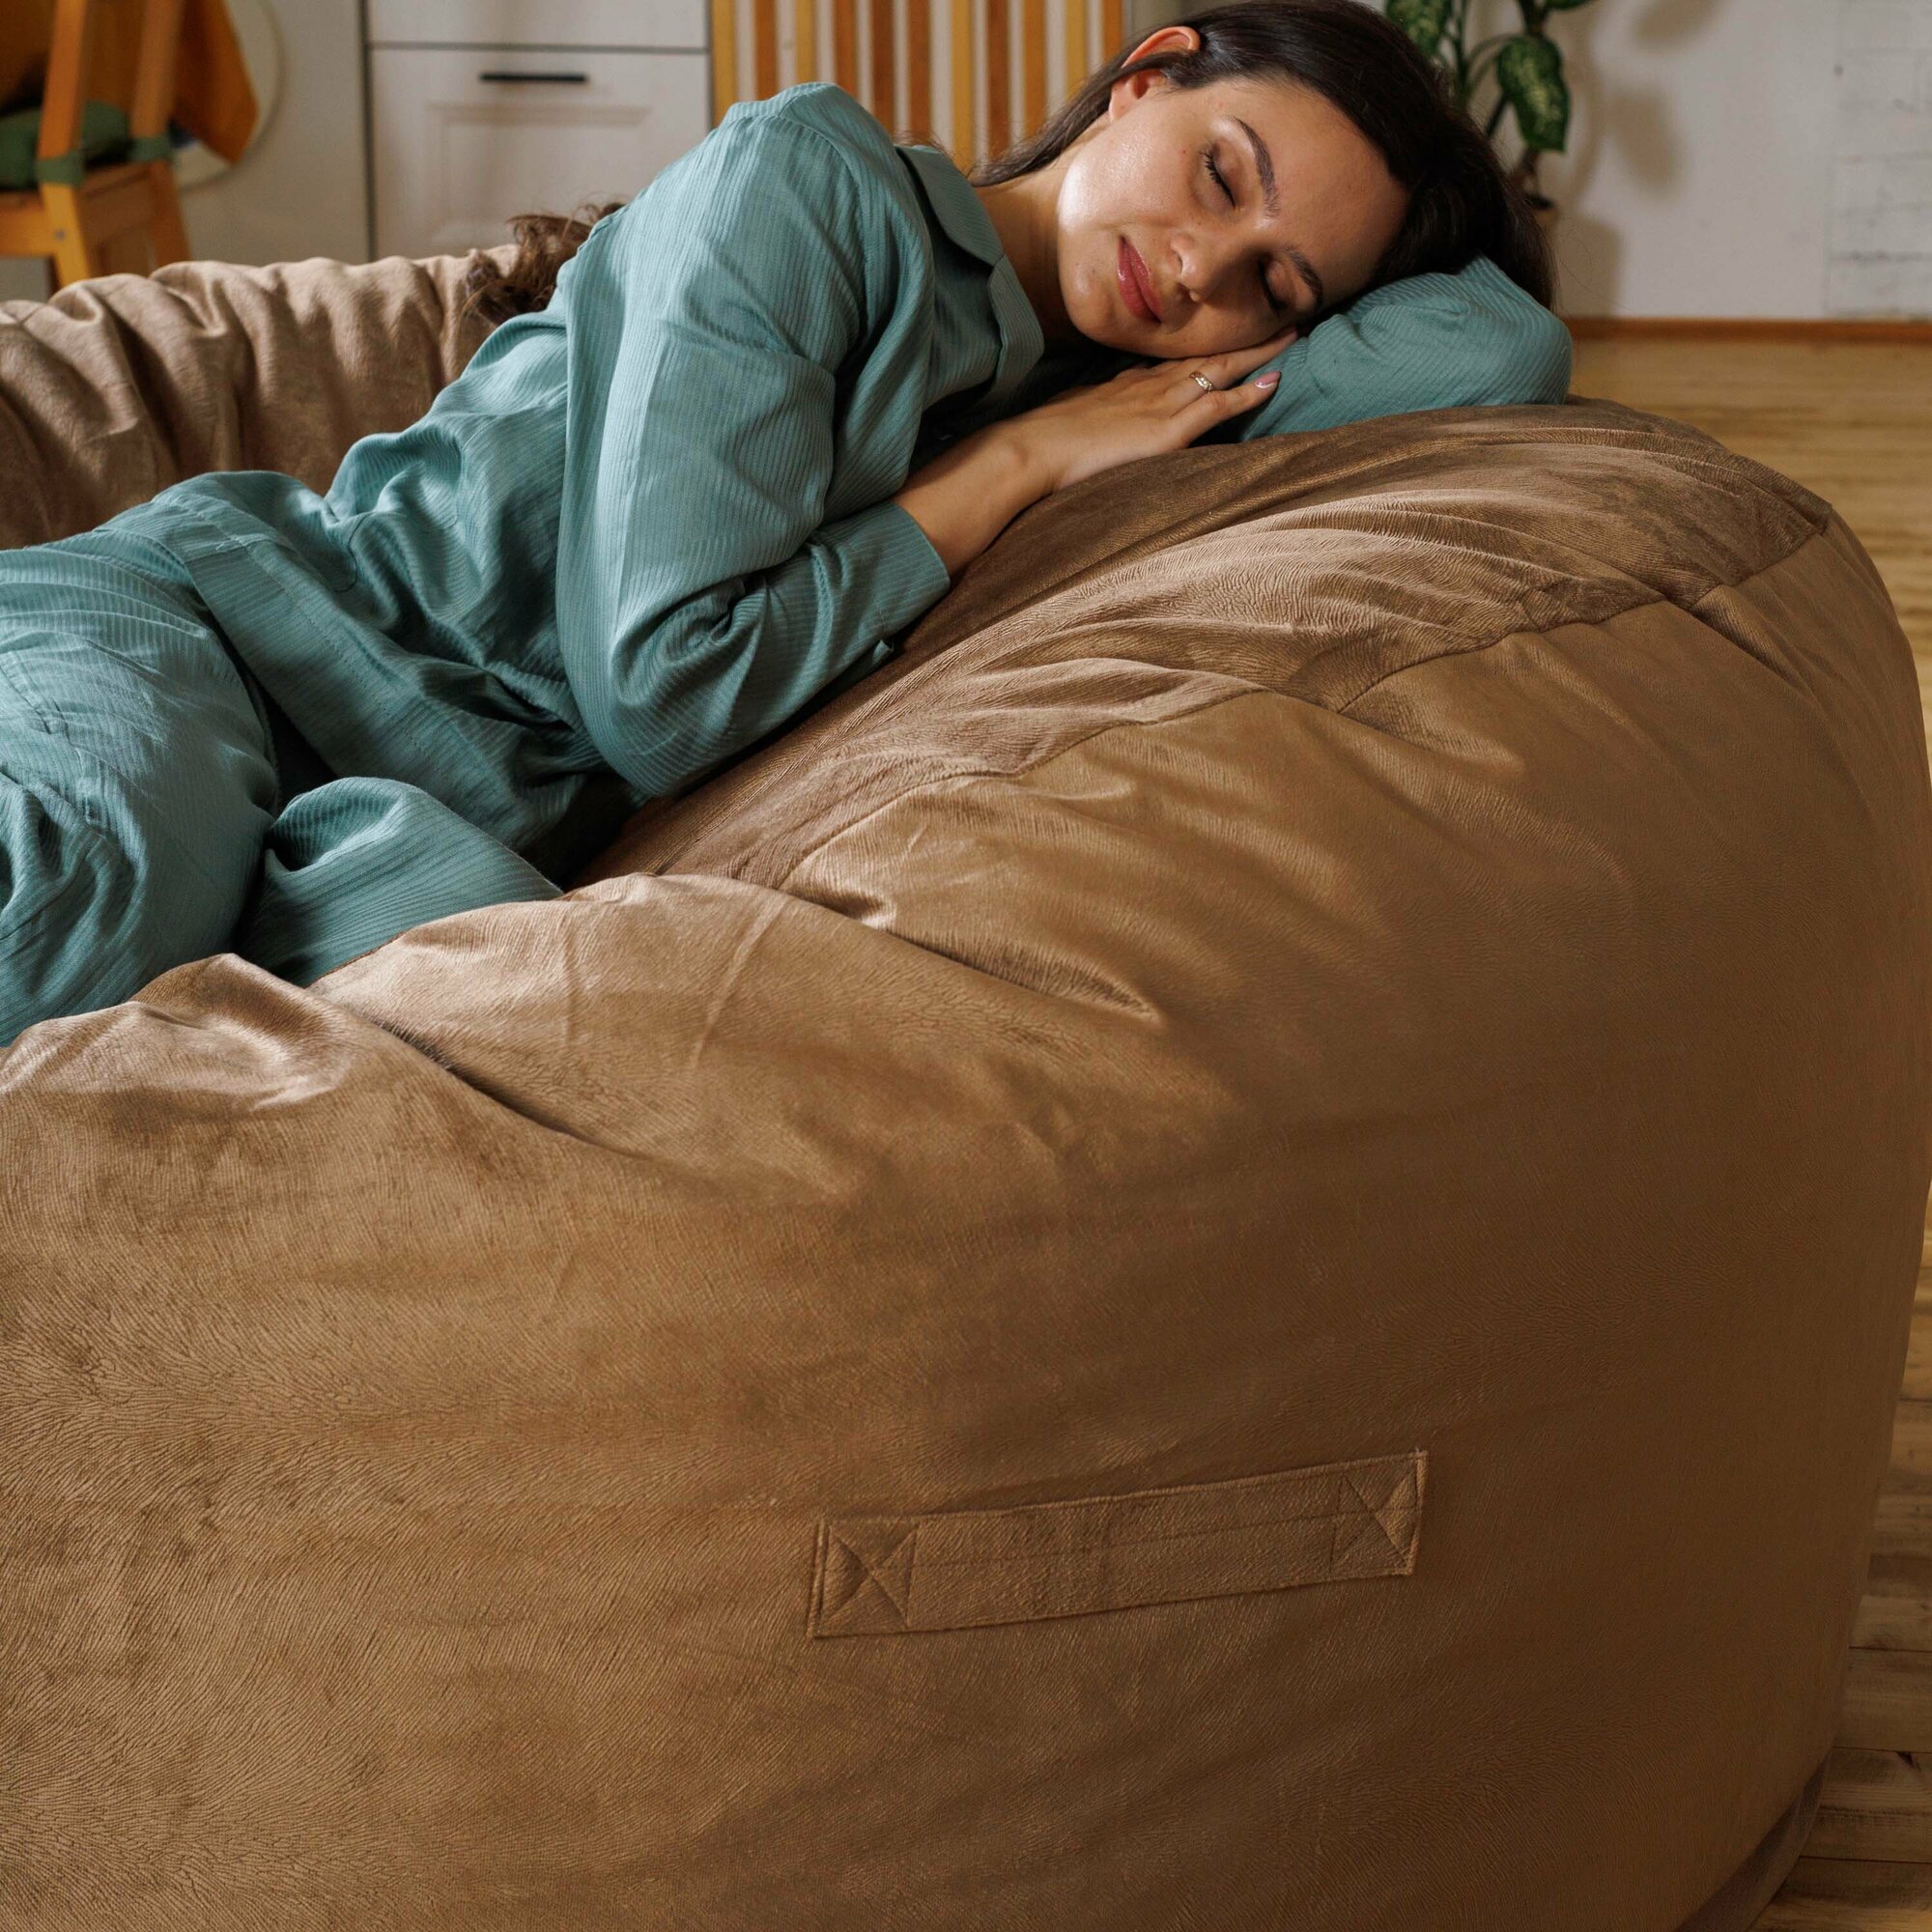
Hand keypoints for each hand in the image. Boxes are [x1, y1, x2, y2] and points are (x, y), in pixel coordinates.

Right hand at [1006, 326, 1299, 493]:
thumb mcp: (1071, 418)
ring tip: (1290, 334)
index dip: (1203, 347)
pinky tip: (1276, 381)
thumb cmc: (1041, 439)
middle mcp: (1149, 384)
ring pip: (1219, 368)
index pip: (1173, 359)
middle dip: (1240, 335)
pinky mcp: (1168, 429)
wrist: (1032, 448)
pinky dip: (1248, 393)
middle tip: (1275, 315)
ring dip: (1257, 353)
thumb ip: (1093, 415)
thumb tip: (1097, 421)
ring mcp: (1161, 403)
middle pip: (1203, 352)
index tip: (1224, 336)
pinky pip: (1217, 405)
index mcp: (1126, 383)